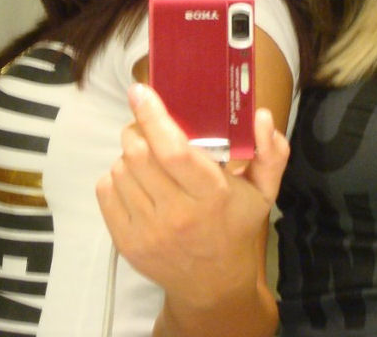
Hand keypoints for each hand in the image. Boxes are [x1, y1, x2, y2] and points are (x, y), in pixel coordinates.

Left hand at [96, 84, 288, 307]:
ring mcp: (148, 231)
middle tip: (147, 125)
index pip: (174, 150)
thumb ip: (271, 151)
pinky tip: (136, 179)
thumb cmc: (237, 225)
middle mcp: (177, 214)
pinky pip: (106, 191)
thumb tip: (261, 115)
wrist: (212, 284)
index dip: (153, 117)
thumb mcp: (264, 190)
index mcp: (212, 195)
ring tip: (147, 156)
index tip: (140, 91)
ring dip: (129, 153)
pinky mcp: (126, 242)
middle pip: (139, 155)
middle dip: (137, 129)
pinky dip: (116, 175)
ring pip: (120, 169)